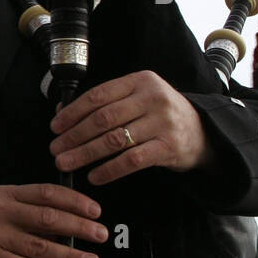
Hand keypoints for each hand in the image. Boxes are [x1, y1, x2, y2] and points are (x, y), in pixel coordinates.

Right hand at [0, 184, 107, 257]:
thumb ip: (26, 208)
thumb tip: (66, 221)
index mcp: (5, 195)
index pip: (46, 193)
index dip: (75, 202)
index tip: (95, 211)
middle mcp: (0, 213)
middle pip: (47, 218)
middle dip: (79, 228)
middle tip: (100, 235)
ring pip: (41, 246)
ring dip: (71, 256)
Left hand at [48, 71, 213, 184]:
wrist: (203, 132)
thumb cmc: (159, 115)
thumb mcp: (136, 99)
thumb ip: (104, 103)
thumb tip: (61, 111)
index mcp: (140, 81)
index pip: (98, 96)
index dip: (72, 112)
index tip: (55, 127)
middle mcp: (152, 98)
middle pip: (103, 119)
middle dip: (74, 136)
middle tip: (55, 148)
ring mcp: (162, 122)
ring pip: (114, 140)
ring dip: (85, 154)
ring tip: (65, 162)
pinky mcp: (168, 146)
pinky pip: (131, 160)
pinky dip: (109, 170)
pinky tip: (93, 176)